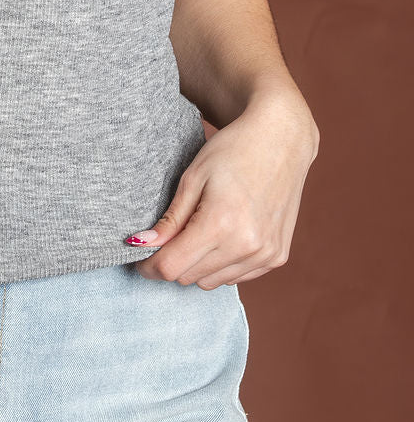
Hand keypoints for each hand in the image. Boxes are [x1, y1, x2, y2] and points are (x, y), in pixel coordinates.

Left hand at [127, 92, 319, 288]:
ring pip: (212, 282)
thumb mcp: (193, 177)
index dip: (149, 266)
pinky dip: (223, 263)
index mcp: (220, 224)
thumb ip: (169, 219)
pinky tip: (225, 234)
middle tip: (171, 235)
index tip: (140, 257)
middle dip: (174, 261)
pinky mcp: (277, 257)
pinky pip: (237, 277)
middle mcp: (246, 246)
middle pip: (190, 277)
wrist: (281, 139)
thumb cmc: (233, 150)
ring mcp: (265, 255)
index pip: (172, 267)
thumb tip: (141, 245)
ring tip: (201, 229)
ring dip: (198, 264)